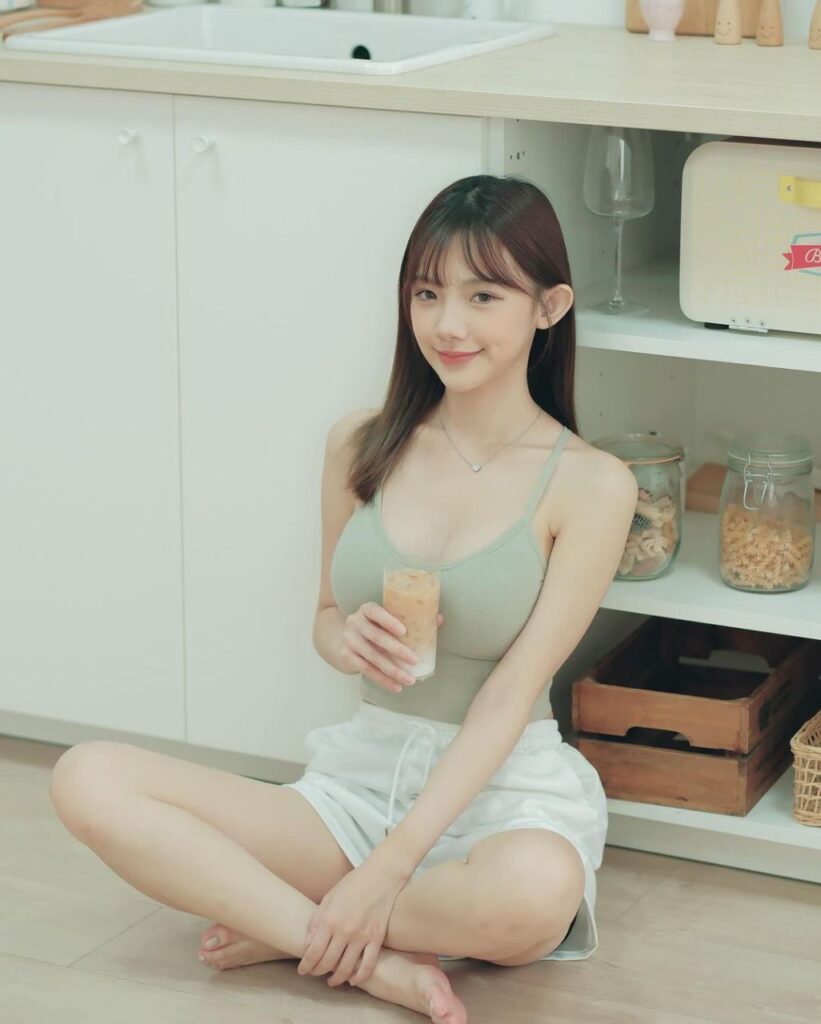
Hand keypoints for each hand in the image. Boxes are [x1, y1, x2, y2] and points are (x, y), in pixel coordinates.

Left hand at [297, 859, 406, 987]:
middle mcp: (344, 930)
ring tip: (331, 980)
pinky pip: (367, 965)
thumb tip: (308, 945)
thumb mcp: (329, 897)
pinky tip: (353, 980)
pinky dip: (359, 977)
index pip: (313, 952)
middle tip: (315, 973)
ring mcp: (362, 936)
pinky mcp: (376, 938)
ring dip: (336, 979)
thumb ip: (316, 921)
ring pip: (346, 969)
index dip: (305, 966)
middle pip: (327, 963)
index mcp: (329, 919)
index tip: (302, 970)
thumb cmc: (352, 884)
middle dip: (317, 972)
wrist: (381, 875)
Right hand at [340, 601, 444, 694]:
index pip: (376, 612)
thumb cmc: (372, 627)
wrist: (339, 639)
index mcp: (367, 610)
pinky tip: (396, 687)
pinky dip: (382, 680)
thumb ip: (410, 619)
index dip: (389, 621)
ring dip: (393, 671)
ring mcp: (349, 640)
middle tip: (415, 660)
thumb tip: (439, 619)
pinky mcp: (346, 657)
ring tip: (410, 680)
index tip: (404, 631)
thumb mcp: (384, 620)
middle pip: (376, 637)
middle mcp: (355, 622)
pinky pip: (367, 670)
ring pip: (373, 657)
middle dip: (397, 650)